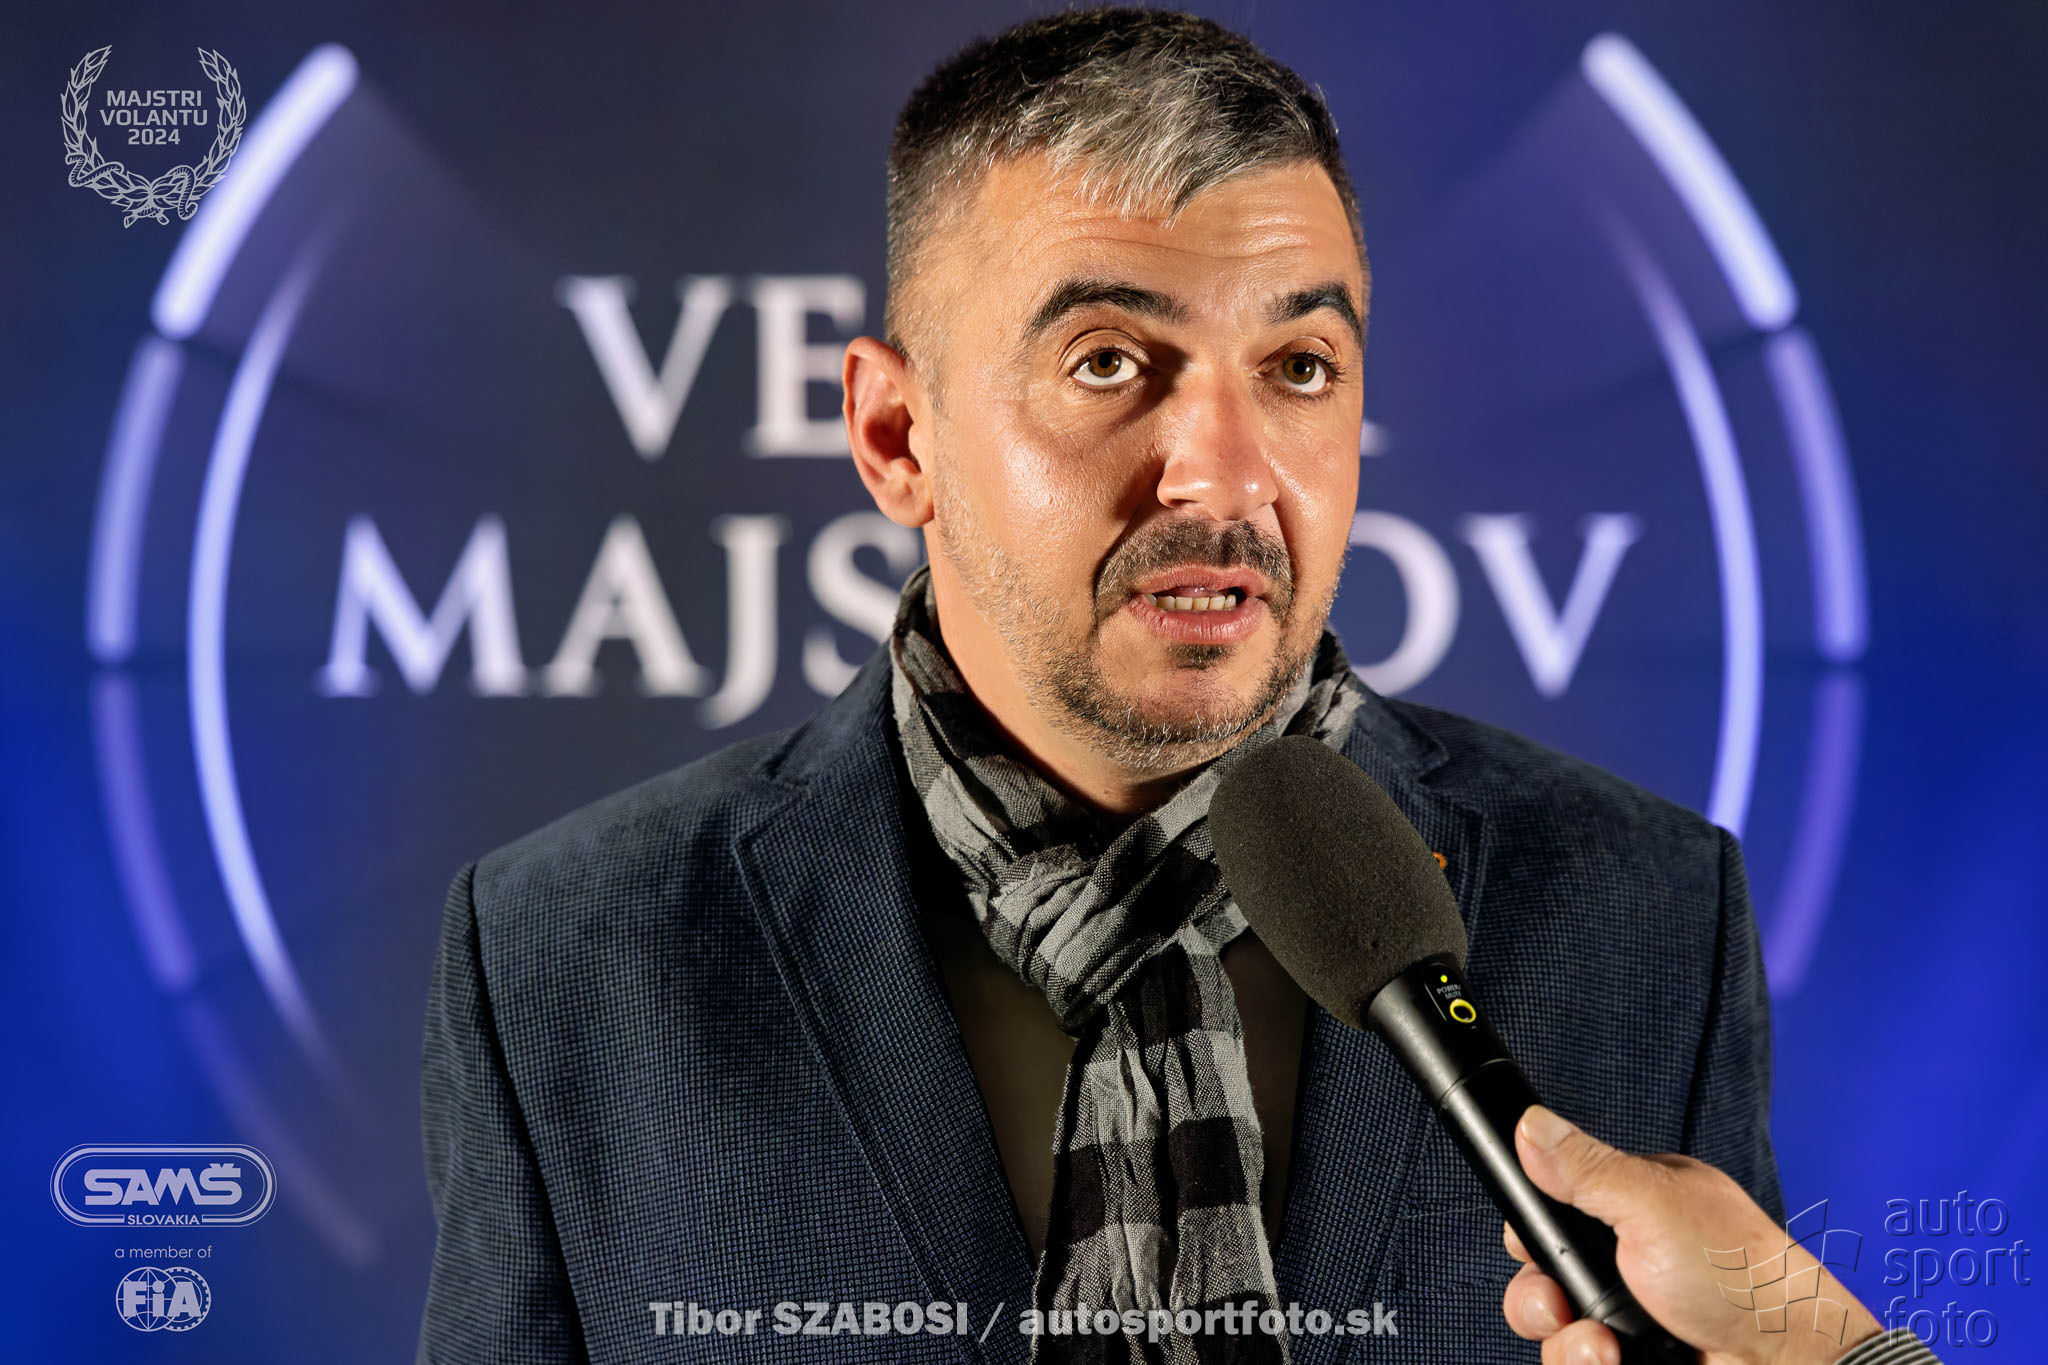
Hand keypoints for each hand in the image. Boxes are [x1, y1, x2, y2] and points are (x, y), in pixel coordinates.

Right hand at [1499, 1105, 1881, 1364]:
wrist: (1782, 1359)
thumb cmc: (1742, 1276)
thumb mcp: (1653, 1204)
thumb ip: (1585, 1167)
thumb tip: (1531, 1124)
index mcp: (1632, 1206)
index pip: (1553, 1213)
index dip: (1533, 1234)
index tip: (1533, 1247)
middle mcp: (1626, 1262)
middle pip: (1543, 1278)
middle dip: (1539, 1299)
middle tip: (1559, 1305)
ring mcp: (1630, 1315)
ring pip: (1555, 1330)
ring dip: (1567, 1342)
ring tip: (1602, 1346)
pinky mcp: (1633, 1357)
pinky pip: (1577, 1362)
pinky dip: (1586, 1363)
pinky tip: (1615, 1360)